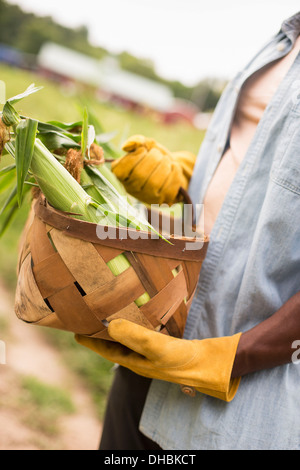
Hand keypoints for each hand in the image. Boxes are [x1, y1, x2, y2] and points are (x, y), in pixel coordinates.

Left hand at [75, 319, 241, 401]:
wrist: (209, 364)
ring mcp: (150, 352)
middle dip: (100, 332)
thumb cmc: (181, 359)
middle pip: (112, 344)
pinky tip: (137, 313)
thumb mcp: (156, 348)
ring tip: (107, 311)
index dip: (89, 340)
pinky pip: (141, 333)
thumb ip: (134, 336)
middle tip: (88, 314)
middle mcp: (139, 358)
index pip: (104, 349)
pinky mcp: (162, 345)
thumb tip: (109, 325)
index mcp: (133, 361)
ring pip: (126, 338)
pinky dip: (134, 324)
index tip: (73, 328)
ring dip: (116, 327)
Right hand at [111, 135, 195, 204]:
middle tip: (158, 154)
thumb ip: (136, 142)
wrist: (170, 168)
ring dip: (164, 166)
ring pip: (154, 182)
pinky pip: (168, 188)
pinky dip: (174, 173)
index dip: (135, 156)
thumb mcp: (146, 145)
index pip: (122, 169)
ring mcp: (145, 197)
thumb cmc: (154, 156)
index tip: (143, 150)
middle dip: (153, 159)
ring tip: (166, 160)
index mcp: (121, 174)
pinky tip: (174, 168)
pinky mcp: (160, 201)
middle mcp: (130, 188)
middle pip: (139, 175)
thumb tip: (125, 146)